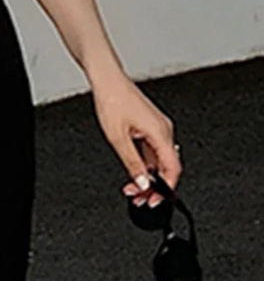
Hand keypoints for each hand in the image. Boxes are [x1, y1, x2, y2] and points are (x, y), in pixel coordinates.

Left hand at [91, 74, 181, 208]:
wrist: (107, 79)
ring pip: (158, 159)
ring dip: (148, 175)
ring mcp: (157, 126)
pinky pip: (152, 149)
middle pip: (167, 166)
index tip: (155, 200)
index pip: (173, 169)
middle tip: (140, 197)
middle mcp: (163, 129)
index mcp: (161, 132)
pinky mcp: (149, 124)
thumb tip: (143, 183)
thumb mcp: (118, 138)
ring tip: (133, 187)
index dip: (166, 189)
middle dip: (154, 185)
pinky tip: (134, 170)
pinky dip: (144, 163)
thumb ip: (132, 164)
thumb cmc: (112, 100)